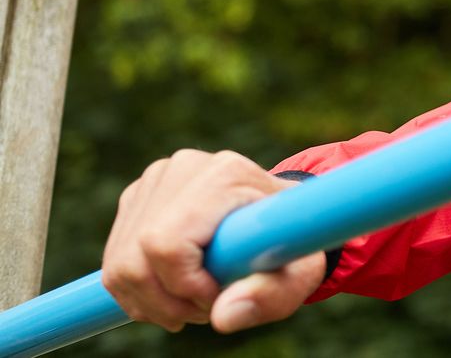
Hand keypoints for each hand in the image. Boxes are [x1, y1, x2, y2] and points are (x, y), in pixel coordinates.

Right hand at [102, 149, 324, 333]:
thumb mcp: (299, 275)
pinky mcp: (137, 196)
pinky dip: (136, 293)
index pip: (168, 244)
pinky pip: (114, 262)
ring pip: (119, 266)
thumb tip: (222, 318)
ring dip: (149, 302)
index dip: (186, 286)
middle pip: (136, 259)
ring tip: (192, 303)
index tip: (217, 297)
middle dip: (165, 302)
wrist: (281, 217)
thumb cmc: (292, 246)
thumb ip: (269, 296)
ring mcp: (155, 179)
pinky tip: (172, 294)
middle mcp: (184, 168)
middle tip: (204, 309)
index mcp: (226, 175)